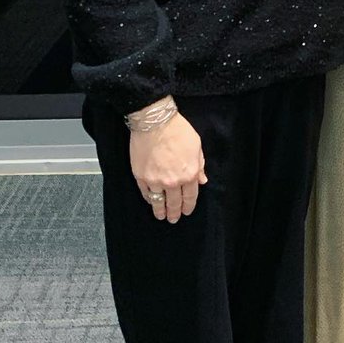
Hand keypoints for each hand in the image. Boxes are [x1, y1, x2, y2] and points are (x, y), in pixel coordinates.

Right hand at [129, 108, 206, 223]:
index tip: (187, 212)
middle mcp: (173, 181)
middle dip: (175, 213)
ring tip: (161, 216)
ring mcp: (156, 181)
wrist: (156, 123)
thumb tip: (202, 180)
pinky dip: (150, 199)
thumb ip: (200, 165)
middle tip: (174, 219)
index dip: (189, 206)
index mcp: (189, 174)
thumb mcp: (197, 146)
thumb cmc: (179, 131)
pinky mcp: (141, 177)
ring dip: (161, 212)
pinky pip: (146, 194)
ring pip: (159, 202)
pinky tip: (152, 202)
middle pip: (174, 203)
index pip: (190, 197)